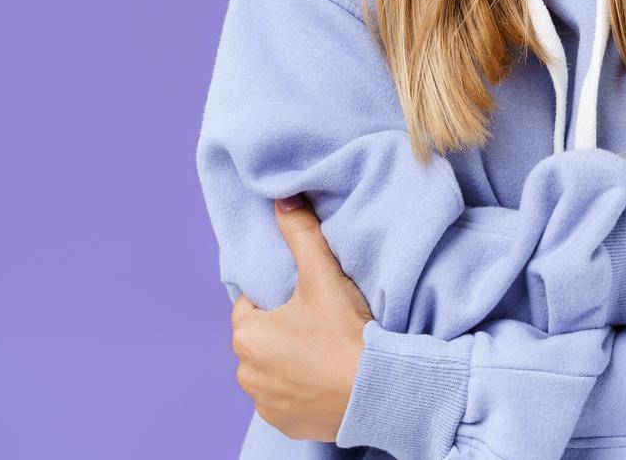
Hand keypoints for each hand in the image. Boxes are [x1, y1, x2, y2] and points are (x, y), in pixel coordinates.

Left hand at [230, 194, 373, 441]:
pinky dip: (300, 391)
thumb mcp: (323, 277)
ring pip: (272, 370)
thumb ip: (301, 234)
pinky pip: (285, 400)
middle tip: (321, 323)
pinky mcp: (284, 425)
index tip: (307, 299)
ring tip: (325, 351)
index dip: (280, 298)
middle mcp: (246, 373)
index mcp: (247, 336)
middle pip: (262, 338)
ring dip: (290, 361)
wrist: (378, 390)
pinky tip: (325, 378)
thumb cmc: (347, 334)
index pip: (252, 305)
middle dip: (283, 330)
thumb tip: (282, 200)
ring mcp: (264, 404)